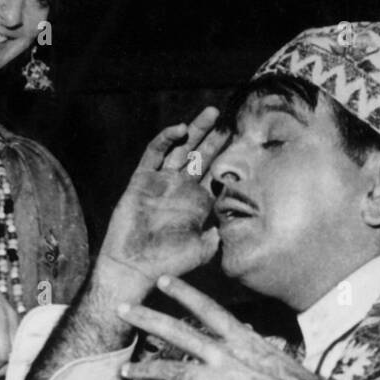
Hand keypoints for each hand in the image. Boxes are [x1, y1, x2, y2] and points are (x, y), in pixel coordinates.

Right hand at [96, 107, 226, 304]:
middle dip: (215, 136)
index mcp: (198, 201)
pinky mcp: (142, 179)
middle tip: (229, 118)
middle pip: (201, 154)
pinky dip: (166, 139)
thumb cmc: (169, 263)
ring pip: (181, 148)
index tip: (245, 140)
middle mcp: (181, 187)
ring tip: (212, 113)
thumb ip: (222, 234)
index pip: (217, 172)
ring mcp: (162, 181)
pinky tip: (180, 130)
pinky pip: (155, 153)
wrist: (134, 266)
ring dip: (196, 130)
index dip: (229, 157)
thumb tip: (243, 221)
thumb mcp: (204, 250)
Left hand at [117, 275, 352, 379]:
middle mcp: (228, 357)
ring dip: (146, 371)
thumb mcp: (276, 359)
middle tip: (123, 309)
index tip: (162, 280)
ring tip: (124, 372)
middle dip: (148, 320)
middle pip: (180, 333)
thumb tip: (249, 335)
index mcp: (243, 341)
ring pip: (174, 372)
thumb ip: (255, 348)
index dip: (183, 293)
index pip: (208, 310)